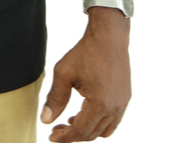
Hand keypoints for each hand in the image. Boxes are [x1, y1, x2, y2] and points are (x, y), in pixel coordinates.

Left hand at [40, 16, 130, 140]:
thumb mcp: (64, 73)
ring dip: (86, 131)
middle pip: (92, 134)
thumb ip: (55, 98)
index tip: (51, 136)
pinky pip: (112, 121)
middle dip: (73, 135)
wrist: (109, 37)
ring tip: (69, 122)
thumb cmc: (86, 52)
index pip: (80, 131)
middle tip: (56, 129)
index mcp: (100, 104)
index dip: (65, 137)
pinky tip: (84, 114)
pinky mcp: (125, 98)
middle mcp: (115, 108)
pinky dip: (98, 123)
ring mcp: (122, 104)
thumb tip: (45, 119)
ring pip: (104, 130)